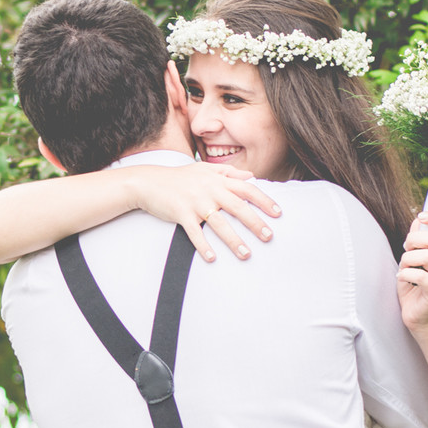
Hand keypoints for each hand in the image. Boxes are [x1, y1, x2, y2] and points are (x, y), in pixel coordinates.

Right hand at [127, 162, 281, 262]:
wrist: (148, 181)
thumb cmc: (179, 177)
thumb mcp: (204, 169)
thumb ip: (229, 172)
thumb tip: (252, 176)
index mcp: (217, 180)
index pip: (246, 189)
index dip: (264, 200)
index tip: (278, 213)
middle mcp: (209, 190)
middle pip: (237, 207)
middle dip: (255, 223)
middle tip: (269, 237)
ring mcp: (195, 202)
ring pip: (218, 223)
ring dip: (233, 240)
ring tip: (246, 254)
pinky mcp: (181, 213)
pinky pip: (194, 232)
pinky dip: (203, 246)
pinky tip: (212, 258)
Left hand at [397, 211, 427, 332]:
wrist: (417, 314)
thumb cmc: (414, 284)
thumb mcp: (413, 258)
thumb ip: (416, 240)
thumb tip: (418, 220)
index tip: (421, 216)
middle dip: (413, 240)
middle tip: (406, 250)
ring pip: (426, 256)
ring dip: (407, 260)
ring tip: (404, 268)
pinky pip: (419, 275)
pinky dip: (404, 274)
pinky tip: (402, 279)